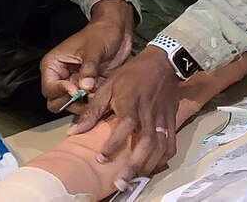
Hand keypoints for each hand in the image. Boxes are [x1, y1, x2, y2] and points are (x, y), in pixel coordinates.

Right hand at [41, 0, 133, 112]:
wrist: (118, 30)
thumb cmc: (101, 33)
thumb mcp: (94, 49)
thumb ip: (89, 68)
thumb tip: (85, 87)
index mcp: (54, 65)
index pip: (49, 88)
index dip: (61, 92)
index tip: (76, 90)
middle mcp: (61, 76)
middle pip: (56, 101)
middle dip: (70, 102)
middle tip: (86, 96)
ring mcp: (75, 82)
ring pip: (71, 104)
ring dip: (83, 104)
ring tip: (96, 96)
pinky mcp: (89, 86)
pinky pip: (87, 101)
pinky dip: (93, 102)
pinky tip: (103, 97)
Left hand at [70, 47, 180, 188]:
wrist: (163, 63)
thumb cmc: (132, 74)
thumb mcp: (108, 86)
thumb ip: (93, 111)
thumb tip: (74, 132)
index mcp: (131, 103)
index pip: (125, 126)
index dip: (113, 144)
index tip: (101, 159)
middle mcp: (149, 113)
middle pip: (146, 142)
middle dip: (134, 164)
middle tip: (121, 183)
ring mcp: (163, 118)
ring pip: (160, 146)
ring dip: (148, 166)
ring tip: (134, 180)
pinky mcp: (172, 120)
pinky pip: (171, 143)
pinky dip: (163, 158)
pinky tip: (152, 167)